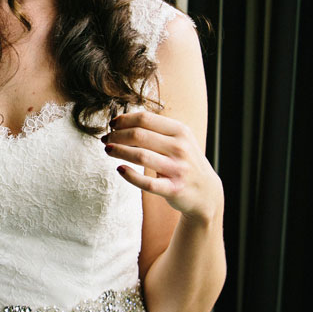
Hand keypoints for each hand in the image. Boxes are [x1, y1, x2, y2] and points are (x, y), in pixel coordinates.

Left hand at [102, 109, 222, 224]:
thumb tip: (121, 121)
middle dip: (117, 136)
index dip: (124, 120)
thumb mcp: (179, 139)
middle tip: (106, 139)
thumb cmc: (184, 161)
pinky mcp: (174, 189)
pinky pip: (147, 183)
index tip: (112, 124)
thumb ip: (156, 129)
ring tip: (108, 150)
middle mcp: (180, 148)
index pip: (145, 119)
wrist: (206, 192)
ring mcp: (178, 169)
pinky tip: (120, 169)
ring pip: (140, 156)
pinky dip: (130, 175)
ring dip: (119, 151)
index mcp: (180, 131)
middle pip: (139, 135)